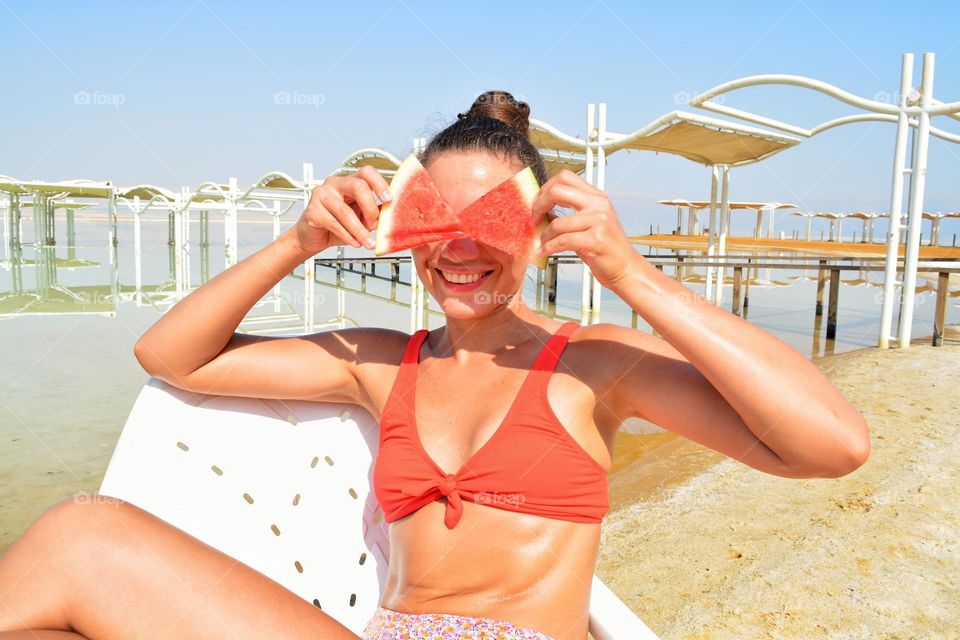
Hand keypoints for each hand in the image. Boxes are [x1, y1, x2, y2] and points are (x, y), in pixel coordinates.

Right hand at [294, 165, 390, 254]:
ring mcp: (321, 195)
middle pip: (358, 186)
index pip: (366, 172)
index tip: (389, 199)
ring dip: (360, 230)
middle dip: (370, 208)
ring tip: (368, 242)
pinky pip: (334, 223)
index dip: (380, 183)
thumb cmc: (337, 225)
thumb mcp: (360, 218)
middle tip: (375, 225)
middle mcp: (335, 184)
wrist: (313, 237)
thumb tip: (392, 215)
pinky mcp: (312, 210)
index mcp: (349, 182)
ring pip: (345, 211)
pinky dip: (347, 235)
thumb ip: (374, 213)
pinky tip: (354, 242)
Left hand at [530, 170, 642, 290]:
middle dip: (538, 205)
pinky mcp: (596, 240)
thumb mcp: (590, 224)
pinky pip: (563, 241)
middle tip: (534, 219)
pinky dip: (549, 247)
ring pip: (557, 222)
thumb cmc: (605, 249)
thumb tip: (543, 210)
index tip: (537, 204)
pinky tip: (545, 251)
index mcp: (596, 197)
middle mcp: (599, 205)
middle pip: (557, 190)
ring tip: (543, 242)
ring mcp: (599, 221)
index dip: (545, 189)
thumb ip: (571, 213)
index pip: (565, 177)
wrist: (626, 268)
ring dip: (544, 235)